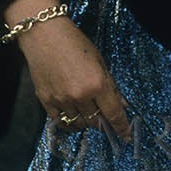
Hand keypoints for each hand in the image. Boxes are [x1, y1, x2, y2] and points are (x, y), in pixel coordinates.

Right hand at [17, 15, 131, 139]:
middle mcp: (80, 96)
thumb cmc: (75, 43)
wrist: (44, 35)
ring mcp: (62, 100)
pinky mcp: (46, 101)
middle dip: (102, 121)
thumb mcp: (99, 61)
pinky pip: (60, 122)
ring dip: (86, 122)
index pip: (113, 113)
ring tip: (87, 112)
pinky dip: (69, 122)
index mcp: (97, 84)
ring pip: (78, 124)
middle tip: (103, 115)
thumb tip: (121, 105)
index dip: (121, 127)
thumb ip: (110, 85)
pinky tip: (73, 116)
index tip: (125, 136)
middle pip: (96, 122)